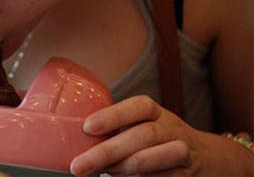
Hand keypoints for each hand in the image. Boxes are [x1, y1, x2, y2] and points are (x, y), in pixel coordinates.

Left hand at [70, 95, 253, 175]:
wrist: (206, 158)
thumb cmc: (156, 138)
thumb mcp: (141, 125)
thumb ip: (116, 128)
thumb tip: (71, 137)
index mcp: (155, 112)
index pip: (138, 106)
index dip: (113, 115)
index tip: (87, 127)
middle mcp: (171, 128)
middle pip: (143, 135)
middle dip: (109, 150)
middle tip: (78, 165)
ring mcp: (182, 153)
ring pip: (158, 158)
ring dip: (128, 166)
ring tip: (104, 173)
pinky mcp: (186, 176)